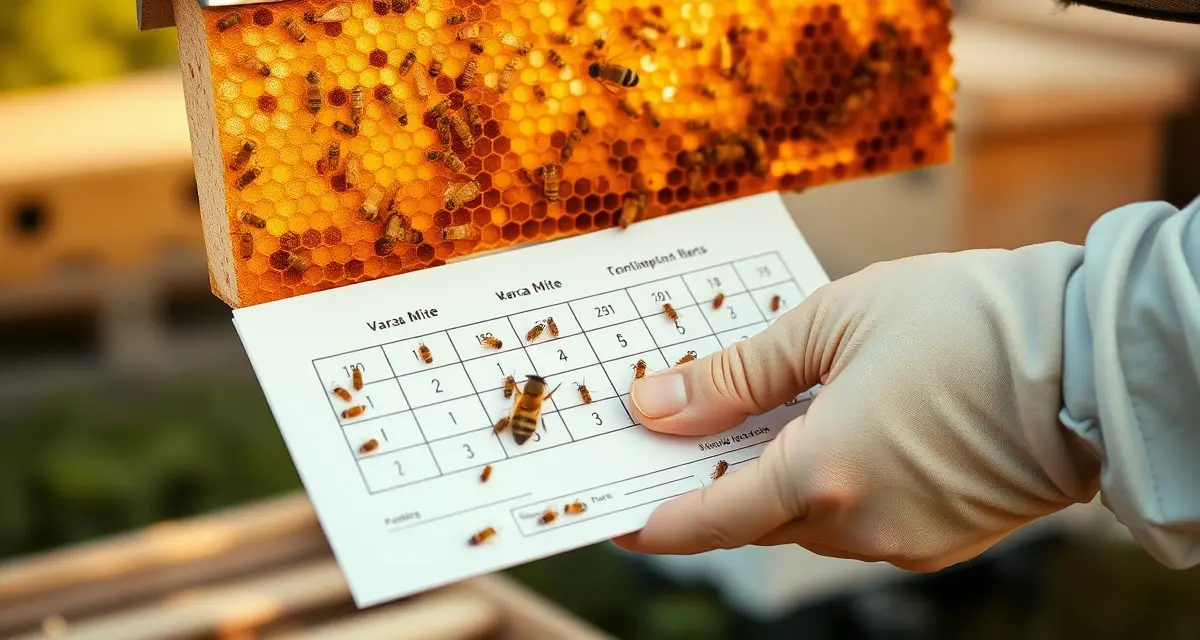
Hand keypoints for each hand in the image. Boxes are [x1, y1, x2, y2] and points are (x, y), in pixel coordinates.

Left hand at [615, 246, 1099, 570]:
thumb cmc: (965, 320)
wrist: (1090, 355)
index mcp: (823, 476)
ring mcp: (903, 542)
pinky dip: (828, 486)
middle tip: (685, 435)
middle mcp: (859, 527)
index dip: (652, 518)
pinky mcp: (938, 541)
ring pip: (805, 521)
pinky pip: (856, 522)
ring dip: (776, 478)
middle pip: (752, 518)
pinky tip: (830, 434)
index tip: (615, 511)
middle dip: (714, 482)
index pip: (705, 519)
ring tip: (764, 417)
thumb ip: (734, 373)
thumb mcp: (832, 323)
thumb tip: (654, 405)